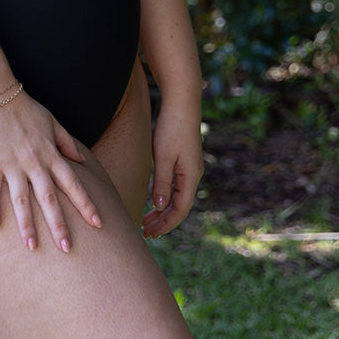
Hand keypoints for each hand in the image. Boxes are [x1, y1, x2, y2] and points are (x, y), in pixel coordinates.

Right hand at [0, 89, 102, 251]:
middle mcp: (34, 162)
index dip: (86, 203)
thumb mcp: (52, 122)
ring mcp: (12, 164)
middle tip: (67, 249)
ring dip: (28, 225)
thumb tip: (82, 161)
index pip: (73, 183)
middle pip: (50, 198)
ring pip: (22, 200)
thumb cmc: (25, 108)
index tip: (98, 223)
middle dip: (59, 224)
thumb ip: (67, 143)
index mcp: (51, 154)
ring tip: (32, 246)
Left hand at [141, 98, 202, 238]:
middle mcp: (193, 175)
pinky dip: (165, 196)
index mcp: (191, 177)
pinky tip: (155, 200)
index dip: (166, 224)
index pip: (180, 209)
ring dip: (163, 210)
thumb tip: (160, 206)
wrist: (182, 104)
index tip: (151, 234)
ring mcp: (189, 168)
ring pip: (177, 196)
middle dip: (163, 221)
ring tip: (147, 220)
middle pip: (179, 206)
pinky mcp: (184, 161)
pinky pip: (175, 186)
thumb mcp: (163, 157)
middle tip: (145, 232)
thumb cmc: (171, 129)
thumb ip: (162, 182)